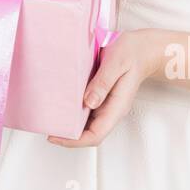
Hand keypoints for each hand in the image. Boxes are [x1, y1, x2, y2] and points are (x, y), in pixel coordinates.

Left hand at [47, 29, 164, 146]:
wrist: (142, 48)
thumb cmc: (132, 53)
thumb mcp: (116, 63)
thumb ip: (103, 82)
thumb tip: (88, 102)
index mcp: (117, 107)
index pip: (96, 134)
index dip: (75, 140)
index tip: (55, 136)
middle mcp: (111, 110)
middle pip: (89, 133)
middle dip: (68, 136)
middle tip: (47, 127)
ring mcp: (107, 105)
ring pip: (87, 124)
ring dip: (70, 125)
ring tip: (50, 118)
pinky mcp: (102, 97)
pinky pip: (86, 111)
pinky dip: (73, 113)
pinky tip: (61, 105)